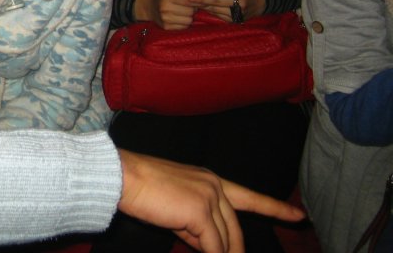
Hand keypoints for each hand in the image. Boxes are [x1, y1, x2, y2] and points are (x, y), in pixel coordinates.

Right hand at [117, 151, 304, 252]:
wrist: (124, 177)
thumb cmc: (141, 188)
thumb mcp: (175, 205)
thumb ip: (196, 223)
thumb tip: (211, 247)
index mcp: (210, 179)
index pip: (249, 197)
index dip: (275, 209)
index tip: (299, 216)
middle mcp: (215, 185)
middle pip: (235, 229)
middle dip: (232, 251)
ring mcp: (210, 197)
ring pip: (224, 241)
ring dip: (216, 252)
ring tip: (195, 245)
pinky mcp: (200, 212)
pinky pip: (213, 246)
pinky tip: (199, 251)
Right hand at [135, 0, 198, 29]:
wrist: (148, 7)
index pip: (188, 1)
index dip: (195, 1)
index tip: (197, 1)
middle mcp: (165, 8)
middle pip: (190, 12)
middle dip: (192, 9)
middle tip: (190, 7)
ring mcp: (165, 19)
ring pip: (188, 20)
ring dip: (189, 17)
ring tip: (185, 12)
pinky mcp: (166, 27)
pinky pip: (183, 27)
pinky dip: (184, 23)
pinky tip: (180, 18)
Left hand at [192, 0, 265, 22]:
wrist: (261, 2)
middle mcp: (240, 5)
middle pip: (218, 3)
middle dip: (203, 0)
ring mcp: (237, 15)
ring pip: (217, 11)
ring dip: (204, 6)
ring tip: (192, 3)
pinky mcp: (235, 21)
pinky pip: (219, 16)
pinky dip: (210, 11)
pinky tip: (202, 8)